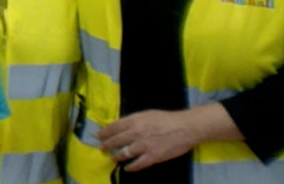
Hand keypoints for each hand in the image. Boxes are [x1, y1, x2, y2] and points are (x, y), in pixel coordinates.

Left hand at [98, 108, 213, 171]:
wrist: (185, 128)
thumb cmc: (166, 119)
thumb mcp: (146, 114)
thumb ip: (132, 121)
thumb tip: (120, 126)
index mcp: (134, 120)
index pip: (113, 127)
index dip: (104, 132)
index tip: (98, 136)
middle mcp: (136, 133)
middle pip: (115, 140)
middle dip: (106, 145)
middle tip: (101, 148)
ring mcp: (144, 146)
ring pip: (124, 153)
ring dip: (116, 156)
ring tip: (112, 157)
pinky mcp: (153, 157)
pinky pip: (138, 164)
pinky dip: (131, 167)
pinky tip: (127, 167)